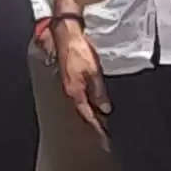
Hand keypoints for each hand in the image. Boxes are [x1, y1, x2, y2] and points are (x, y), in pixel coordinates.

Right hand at [48, 18, 108, 137]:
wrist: (66, 36)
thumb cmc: (78, 52)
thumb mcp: (94, 73)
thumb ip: (99, 92)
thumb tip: (104, 108)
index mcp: (75, 92)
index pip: (87, 114)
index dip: (96, 125)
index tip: (104, 135)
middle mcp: (70, 91)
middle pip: (83, 110)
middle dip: (94, 120)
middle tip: (104, 130)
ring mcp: (69, 84)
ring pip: (81, 102)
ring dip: (90, 110)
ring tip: (101, 118)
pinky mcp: (70, 77)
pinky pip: (80, 93)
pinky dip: (87, 100)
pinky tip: (93, 99)